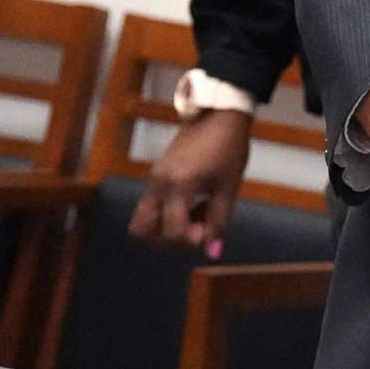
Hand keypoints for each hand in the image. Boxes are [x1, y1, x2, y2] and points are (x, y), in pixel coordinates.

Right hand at [129, 109, 255, 255]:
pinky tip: (192, 206)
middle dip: (167, 240)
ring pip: (142, 219)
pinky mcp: (154, 176)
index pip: (171, 231)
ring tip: (195, 217)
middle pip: (141, 230)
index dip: (189, 241)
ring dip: (165, 228)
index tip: (206, 233)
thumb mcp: (229, 187)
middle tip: (195, 230)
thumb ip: (219, 221)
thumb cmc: (229, 148)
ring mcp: (152, 179)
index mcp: (179, 186)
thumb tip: (213, 252)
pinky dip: (166, 214)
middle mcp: (158, 184)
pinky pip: (150, 205)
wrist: (216, 116)